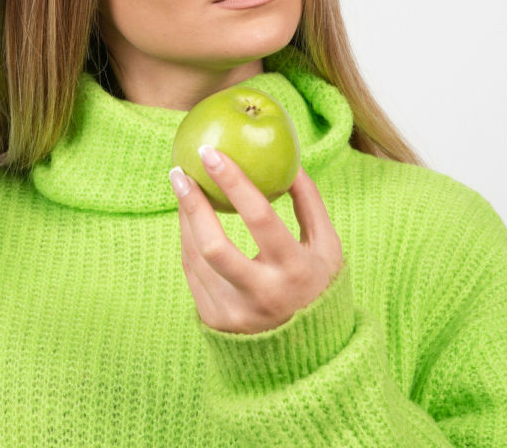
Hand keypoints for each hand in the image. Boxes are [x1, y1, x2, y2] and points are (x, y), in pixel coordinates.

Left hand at [170, 146, 342, 333]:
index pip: (260, 217)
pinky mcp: (215, 321)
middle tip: (179, 172)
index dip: (233, 182)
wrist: (306, 352)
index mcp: (294, 269)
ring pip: (196, 257)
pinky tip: (188, 218)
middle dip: (192, 204)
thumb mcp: (326, 245)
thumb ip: (309, 202)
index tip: (211, 153)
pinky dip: (187, 241)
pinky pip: (192, 273)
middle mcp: (263, 294)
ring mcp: (235, 312)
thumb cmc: (316, 283)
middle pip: (214, 246)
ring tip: (182, 187)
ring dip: (185, 218)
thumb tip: (289, 160)